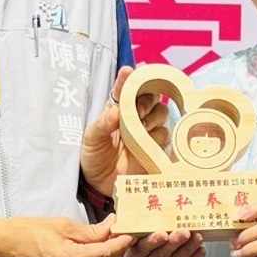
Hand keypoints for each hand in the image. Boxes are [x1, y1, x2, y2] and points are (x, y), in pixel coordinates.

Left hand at [79, 67, 171, 198]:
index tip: (127, 70)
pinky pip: (165, 135)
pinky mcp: (155, 147)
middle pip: (150, 97)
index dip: (127, 79)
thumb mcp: (90, 141)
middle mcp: (134, 117)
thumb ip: (101, 125)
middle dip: (146, 99)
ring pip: (161, 113)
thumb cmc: (93, 158)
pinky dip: (158, 136)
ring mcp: (146, 132)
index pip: (124, 89)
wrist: (100, 186)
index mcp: (116, 110)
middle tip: (138, 110)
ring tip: (141, 129)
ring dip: (153, 118)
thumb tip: (115, 111)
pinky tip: (149, 142)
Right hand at [126, 228, 202, 256]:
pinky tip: (201, 250)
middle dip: (174, 243)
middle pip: (161, 255)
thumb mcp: (139, 252)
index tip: (163, 234)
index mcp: (135, 256)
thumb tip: (167, 218)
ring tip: (198, 237)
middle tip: (185, 232)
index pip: (142, 249)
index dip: (153, 242)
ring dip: (188, 249)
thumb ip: (146, 238)